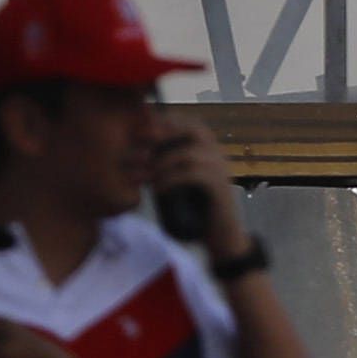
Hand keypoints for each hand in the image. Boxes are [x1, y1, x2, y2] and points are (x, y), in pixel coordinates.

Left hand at [143, 105, 246, 256]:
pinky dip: (171, 179)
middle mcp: (217, 153)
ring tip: (146, 176)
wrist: (221, 235)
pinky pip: (193, 174)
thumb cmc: (196, 207)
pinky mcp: (219, 186)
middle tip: (142, 149)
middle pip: (193, 128)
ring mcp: (220, 168)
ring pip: (188, 153)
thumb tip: (135, 153)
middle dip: (164, 134)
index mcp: (208, 148)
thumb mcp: (179, 180)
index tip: (138, 133)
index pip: (186, 122)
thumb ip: (166, 164)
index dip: (162, 122)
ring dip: (162, 163)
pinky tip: (158, 189)